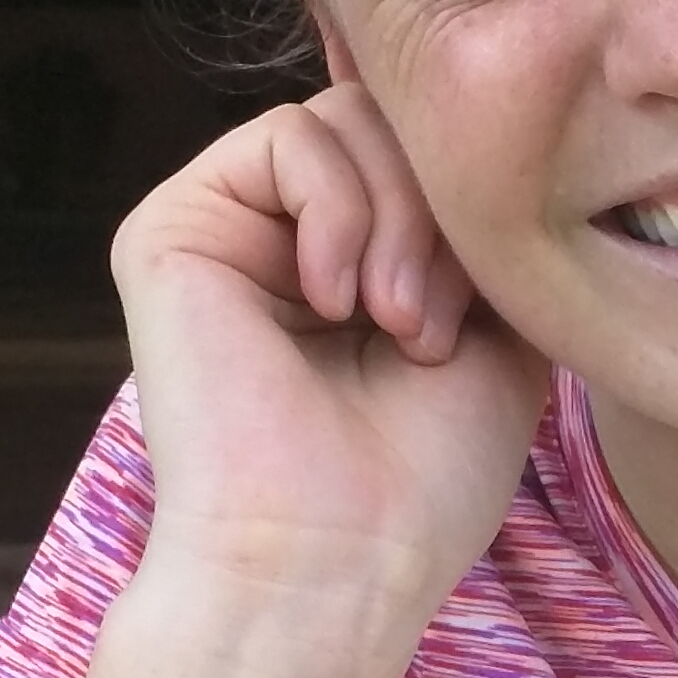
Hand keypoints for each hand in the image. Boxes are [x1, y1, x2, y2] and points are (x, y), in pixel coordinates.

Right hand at [109, 81, 548, 624]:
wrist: (334, 559)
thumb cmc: (422, 481)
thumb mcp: (504, 332)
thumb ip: (486, 229)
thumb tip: (492, 130)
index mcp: (357, 264)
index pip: (434, 154)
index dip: (482, 203)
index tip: (499, 307)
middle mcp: (289, 239)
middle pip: (396, 122)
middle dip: (445, 212)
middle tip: (437, 328)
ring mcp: (229, 229)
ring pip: (349, 118)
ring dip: (403, 219)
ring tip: (399, 326)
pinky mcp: (173, 228)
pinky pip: (288, 134)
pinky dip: (341, 208)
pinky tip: (335, 302)